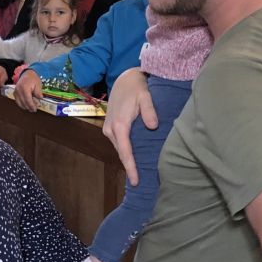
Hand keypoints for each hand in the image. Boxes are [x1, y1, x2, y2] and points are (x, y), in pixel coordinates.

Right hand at [13, 68, 42, 110]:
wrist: (26, 73)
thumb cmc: (33, 78)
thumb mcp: (38, 84)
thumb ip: (38, 92)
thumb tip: (40, 99)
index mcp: (24, 88)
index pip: (28, 100)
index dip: (31, 106)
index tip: (35, 109)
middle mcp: (18, 90)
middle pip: (23, 103)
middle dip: (29, 107)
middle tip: (34, 109)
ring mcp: (15, 92)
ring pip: (19, 103)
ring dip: (25, 107)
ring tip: (31, 108)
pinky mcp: (14, 93)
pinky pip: (17, 101)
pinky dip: (22, 104)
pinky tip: (26, 105)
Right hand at [102, 67, 156, 184]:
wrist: (125, 79)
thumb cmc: (137, 87)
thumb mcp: (146, 96)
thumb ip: (149, 110)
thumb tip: (153, 126)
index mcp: (120, 125)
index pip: (125, 152)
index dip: (131, 168)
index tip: (136, 181)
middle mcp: (111, 130)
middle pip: (122, 153)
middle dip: (130, 167)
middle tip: (141, 182)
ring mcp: (108, 129)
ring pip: (120, 149)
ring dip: (128, 159)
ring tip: (139, 173)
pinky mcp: (110, 128)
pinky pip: (119, 144)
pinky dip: (126, 151)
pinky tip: (134, 158)